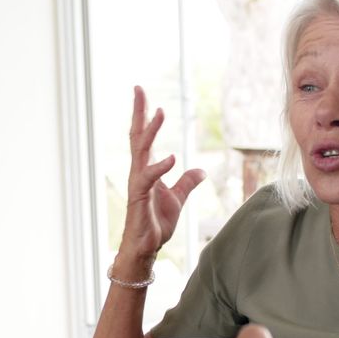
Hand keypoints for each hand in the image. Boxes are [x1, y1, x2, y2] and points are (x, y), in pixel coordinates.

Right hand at [117, 86, 205, 263]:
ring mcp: (137, 183)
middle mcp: (138, 172)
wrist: (146, 247)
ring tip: (160, 112)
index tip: (142, 93)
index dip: (143, 115)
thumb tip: (201, 171)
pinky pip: (148, 178)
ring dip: (151, 131)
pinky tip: (172, 158)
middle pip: (137, 135)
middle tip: (139, 89)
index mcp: (146, 169)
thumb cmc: (156, 223)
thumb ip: (187, 182)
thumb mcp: (178, 199)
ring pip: (141, 151)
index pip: (143, 136)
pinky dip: (159, 167)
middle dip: (138, 112)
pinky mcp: (140, 198)